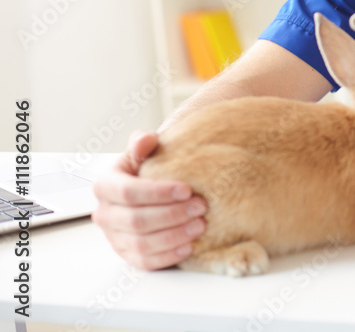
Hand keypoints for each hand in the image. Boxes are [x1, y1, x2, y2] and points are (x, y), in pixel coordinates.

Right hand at [91, 130, 207, 269]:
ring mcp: (114, 237)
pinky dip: (168, 256)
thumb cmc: (146, 168)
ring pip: (141, 244)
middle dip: (172, 215)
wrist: (146, 187)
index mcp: (105, 186)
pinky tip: (189, 247)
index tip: (187, 189)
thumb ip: (142, 144)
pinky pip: (145, 261)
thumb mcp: (143, 152)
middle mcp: (105, 214)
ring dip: (174, 236)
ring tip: (200, 226)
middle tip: (201, 207)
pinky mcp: (127, 254)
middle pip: (136, 221)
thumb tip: (146, 139)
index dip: (158, 192)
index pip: (128, 192)